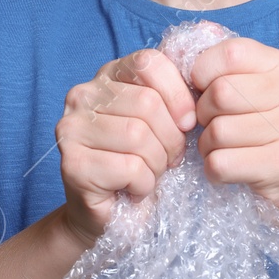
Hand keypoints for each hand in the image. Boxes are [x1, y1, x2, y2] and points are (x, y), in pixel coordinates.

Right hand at [55, 47, 197, 248]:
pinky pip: (130, 168)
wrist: (112, 216)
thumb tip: (207, 62)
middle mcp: (82, 96)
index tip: (186, 123)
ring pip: (138, 136)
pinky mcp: (73, 164)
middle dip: (170, 139)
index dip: (178, 95)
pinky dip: (144, 184)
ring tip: (149, 174)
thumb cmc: (143, 164)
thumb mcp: (166, 122)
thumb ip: (177, 93)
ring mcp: (71, 129)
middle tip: (166, 159)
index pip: (149, 62)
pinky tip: (134, 189)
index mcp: (108, 76)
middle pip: (147, 103)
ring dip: (156, 164)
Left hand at [187, 37, 278, 234]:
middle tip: (214, 127)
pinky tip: (228, 171)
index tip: (203, 91)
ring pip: (217, 132)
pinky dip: (214, 171)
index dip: (203, 72)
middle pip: (219, 93)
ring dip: (208, 147)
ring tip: (224, 150)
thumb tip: (179, 63)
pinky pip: (221, 163)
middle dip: (204, 115)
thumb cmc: (277, 133)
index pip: (230, 52)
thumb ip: (231, 72)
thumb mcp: (264, 91)